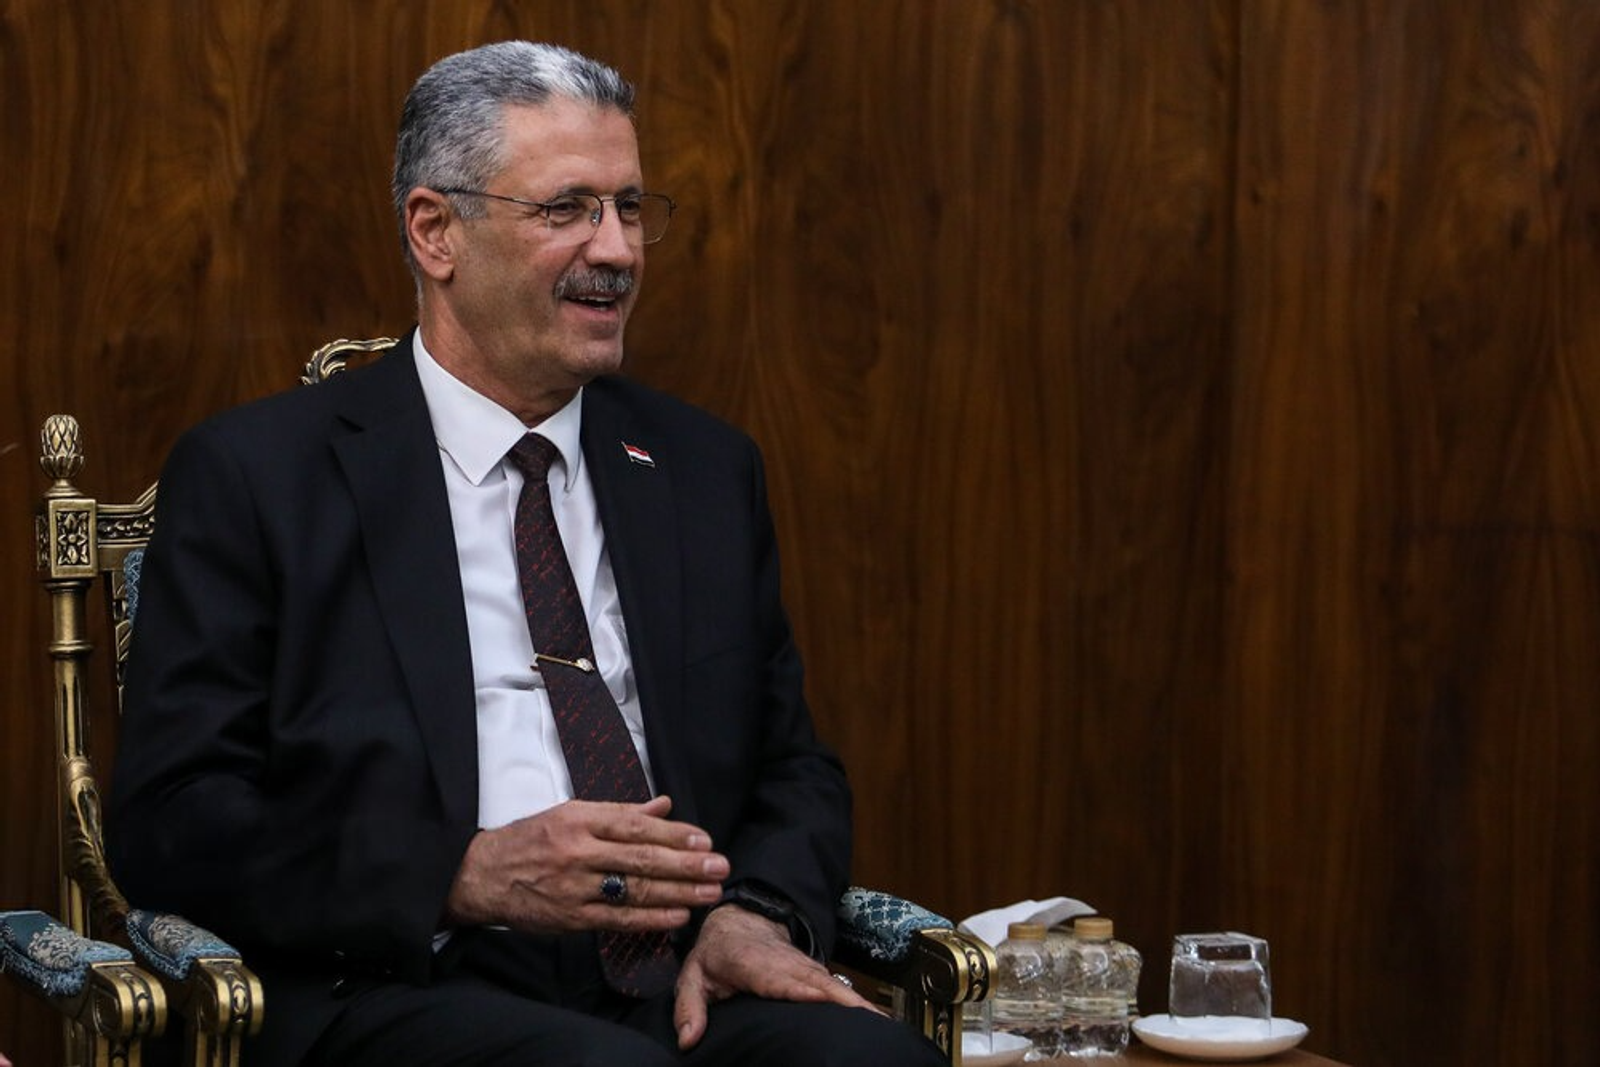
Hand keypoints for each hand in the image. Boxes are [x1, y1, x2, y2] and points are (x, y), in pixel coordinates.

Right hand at [443, 795, 727, 933]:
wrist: (481, 875)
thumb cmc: (531, 840)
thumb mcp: (570, 813)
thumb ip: (620, 812)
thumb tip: (664, 804)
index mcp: (579, 819)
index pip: (635, 825)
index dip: (673, 833)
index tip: (704, 839)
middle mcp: (578, 851)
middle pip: (641, 857)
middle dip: (685, 863)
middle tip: (719, 866)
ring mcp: (574, 887)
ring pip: (634, 889)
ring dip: (678, 892)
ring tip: (709, 892)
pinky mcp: (571, 918)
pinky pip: (618, 919)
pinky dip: (651, 919)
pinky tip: (678, 915)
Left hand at [673, 902, 878, 1048]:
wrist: (738, 922)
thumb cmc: (715, 954)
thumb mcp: (692, 977)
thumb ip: (689, 1009)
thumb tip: (689, 1041)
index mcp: (754, 964)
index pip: (782, 978)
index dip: (804, 988)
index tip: (827, 1001)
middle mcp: (785, 964)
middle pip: (820, 984)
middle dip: (847, 1003)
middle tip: (874, 1025)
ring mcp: (804, 967)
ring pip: (835, 986)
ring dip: (860, 1005)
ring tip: (883, 1027)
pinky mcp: (815, 974)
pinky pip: (839, 989)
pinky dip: (860, 1003)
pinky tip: (878, 1021)